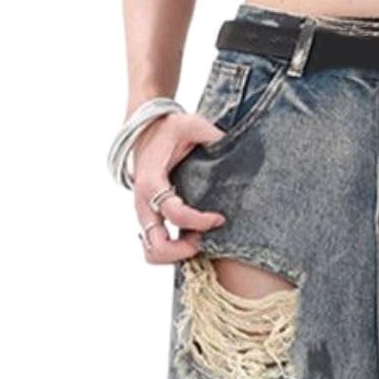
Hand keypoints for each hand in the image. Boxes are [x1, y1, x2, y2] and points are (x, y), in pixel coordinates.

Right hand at [132, 112, 226, 263]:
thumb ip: (212, 134)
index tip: (219, 218)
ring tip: (198, 241)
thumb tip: (235, 147)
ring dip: (176, 254)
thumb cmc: (168, 128)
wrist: (145, 128)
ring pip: (152, 251)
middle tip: (204, 240)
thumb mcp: (190, 124)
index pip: (175, 214)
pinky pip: (155, 245)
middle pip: (157, 245)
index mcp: (151, 181)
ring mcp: (144, 213)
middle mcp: (143, 202)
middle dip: (183, 251)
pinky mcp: (148, 218)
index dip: (200, 222)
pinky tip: (190, 238)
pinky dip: (171, 250)